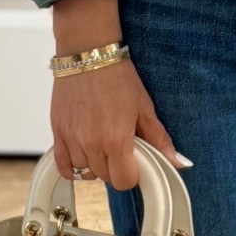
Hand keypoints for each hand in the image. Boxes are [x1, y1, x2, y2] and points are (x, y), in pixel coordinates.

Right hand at [50, 54, 183, 193]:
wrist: (88, 55)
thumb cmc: (118, 77)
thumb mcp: (144, 108)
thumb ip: (159, 140)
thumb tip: (179, 163)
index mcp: (116, 140)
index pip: (124, 180)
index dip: (132, 175)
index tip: (135, 164)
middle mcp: (91, 144)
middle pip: (105, 177)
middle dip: (115, 169)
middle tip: (121, 150)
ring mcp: (71, 139)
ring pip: (84, 172)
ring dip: (95, 165)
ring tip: (102, 147)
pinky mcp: (57, 132)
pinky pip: (63, 165)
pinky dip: (72, 167)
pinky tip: (83, 156)